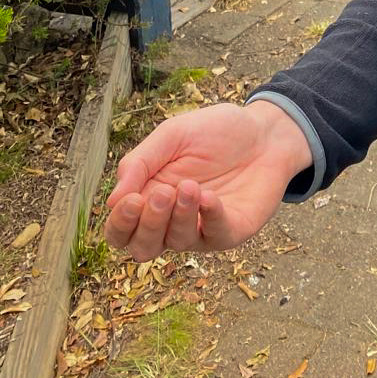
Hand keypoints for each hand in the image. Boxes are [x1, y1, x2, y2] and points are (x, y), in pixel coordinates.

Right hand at [104, 101, 312, 260]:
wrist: (264, 130)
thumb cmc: (215, 133)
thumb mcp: (172, 136)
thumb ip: (141, 163)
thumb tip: (112, 200)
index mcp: (149, 199)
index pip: (121, 230)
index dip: (120, 222)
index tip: (132, 200)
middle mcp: (171, 222)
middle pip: (141, 247)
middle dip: (147, 224)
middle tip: (161, 192)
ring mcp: (201, 229)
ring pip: (176, 243)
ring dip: (179, 217)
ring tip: (190, 186)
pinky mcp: (230, 229)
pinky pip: (214, 235)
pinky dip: (208, 218)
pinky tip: (208, 196)